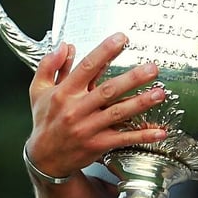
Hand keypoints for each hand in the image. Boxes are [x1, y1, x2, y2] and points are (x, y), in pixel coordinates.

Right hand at [25, 32, 168, 178]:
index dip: (104, 51)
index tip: (121, 39)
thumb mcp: (38, 90)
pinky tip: (159, 131)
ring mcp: (89, 128)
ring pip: (118, 113)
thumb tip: (65, 46)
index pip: (86, 68)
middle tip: (152, 68)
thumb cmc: (45, 120)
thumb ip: (50, 65)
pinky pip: (123, 138)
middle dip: (132, 78)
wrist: (44, 158)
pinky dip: (142, 135)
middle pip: (108, 90)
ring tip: (159, 93)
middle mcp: (77, 110)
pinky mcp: (98, 144)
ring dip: (141, 103)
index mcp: (64, 93)